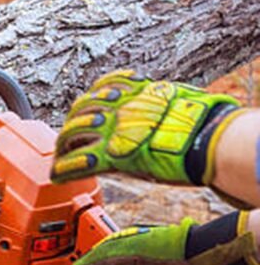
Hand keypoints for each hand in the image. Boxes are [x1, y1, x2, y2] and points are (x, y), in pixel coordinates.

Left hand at [52, 71, 239, 184]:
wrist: (208, 138)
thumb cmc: (199, 120)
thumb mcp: (174, 98)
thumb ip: (154, 99)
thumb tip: (153, 97)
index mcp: (131, 92)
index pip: (99, 90)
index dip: (88, 101)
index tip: (83, 110)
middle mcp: (115, 108)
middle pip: (79, 111)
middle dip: (70, 124)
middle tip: (65, 138)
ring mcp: (110, 131)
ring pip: (71, 133)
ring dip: (62, 145)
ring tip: (59, 156)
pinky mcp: (112, 156)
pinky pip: (79, 162)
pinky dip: (65, 169)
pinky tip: (57, 174)